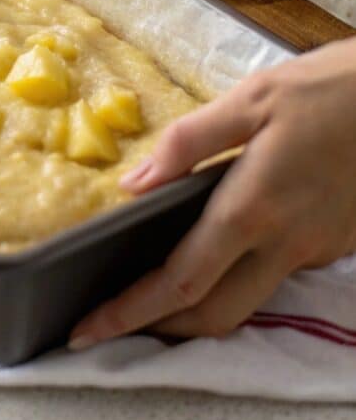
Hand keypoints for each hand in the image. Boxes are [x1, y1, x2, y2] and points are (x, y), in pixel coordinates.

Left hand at [68, 38, 355, 348]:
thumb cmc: (329, 88)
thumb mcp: (251, 99)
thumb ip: (188, 142)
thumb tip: (135, 184)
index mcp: (253, 207)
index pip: (181, 281)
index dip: (130, 312)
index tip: (88, 330)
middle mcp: (286, 242)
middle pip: (215, 314)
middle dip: (161, 329)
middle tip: (115, 321)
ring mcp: (316, 249)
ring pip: (250, 301)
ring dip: (201, 307)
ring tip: (157, 288)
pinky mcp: (336, 244)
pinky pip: (278, 274)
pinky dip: (240, 276)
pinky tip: (220, 248)